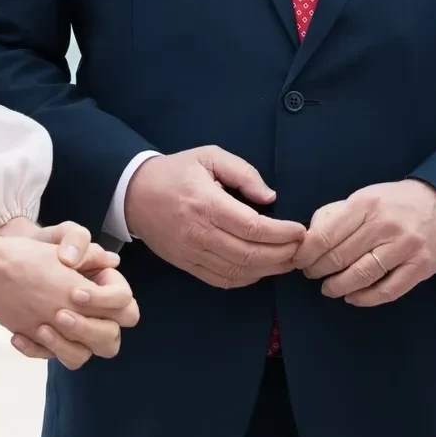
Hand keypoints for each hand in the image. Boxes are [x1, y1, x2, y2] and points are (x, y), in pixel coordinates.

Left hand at [0, 228, 138, 368]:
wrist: (7, 266)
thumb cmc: (41, 248)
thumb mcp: (60, 234)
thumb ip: (76, 240)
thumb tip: (89, 260)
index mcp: (106, 285)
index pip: (124, 301)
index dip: (104, 301)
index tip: (75, 293)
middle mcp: (97, 313)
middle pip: (111, 335)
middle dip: (88, 328)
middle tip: (60, 315)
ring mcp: (75, 331)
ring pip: (84, 354)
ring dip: (64, 346)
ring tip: (40, 329)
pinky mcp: (53, 343)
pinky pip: (53, 357)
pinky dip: (37, 350)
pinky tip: (18, 335)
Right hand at [124, 147, 305, 288]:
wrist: (133, 194)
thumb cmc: (175, 172)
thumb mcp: (209, 156)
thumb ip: (243, 173)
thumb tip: (269, 198)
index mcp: (207, 204)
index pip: (253, 228)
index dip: (282, 234)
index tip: (300, 231)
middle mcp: (200, 233)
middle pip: (250, 254)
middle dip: (283, 255)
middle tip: (302, 249)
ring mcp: (192, 253)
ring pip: (238, 271)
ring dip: (269, 270)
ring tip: (289, 261)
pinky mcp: (187, 265)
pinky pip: (222, 280)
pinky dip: (246, 279)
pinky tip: (262, 270)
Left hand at [296, 180, 435, 305]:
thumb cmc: (396, 203)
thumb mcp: (366, 197)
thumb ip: (337, 214)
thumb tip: (308, 237)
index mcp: (366, 204)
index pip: (325, 236)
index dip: (307, 254)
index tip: (299, 261)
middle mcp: (384, 225)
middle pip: (340, 258)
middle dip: (319, 271)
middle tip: (312, 275)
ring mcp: (404, 247)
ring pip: (361, 276)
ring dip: (338, 287)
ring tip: (329, 289)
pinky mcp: (420, 267)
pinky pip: (387, 291)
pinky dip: (365, 299)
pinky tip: (353, 298)